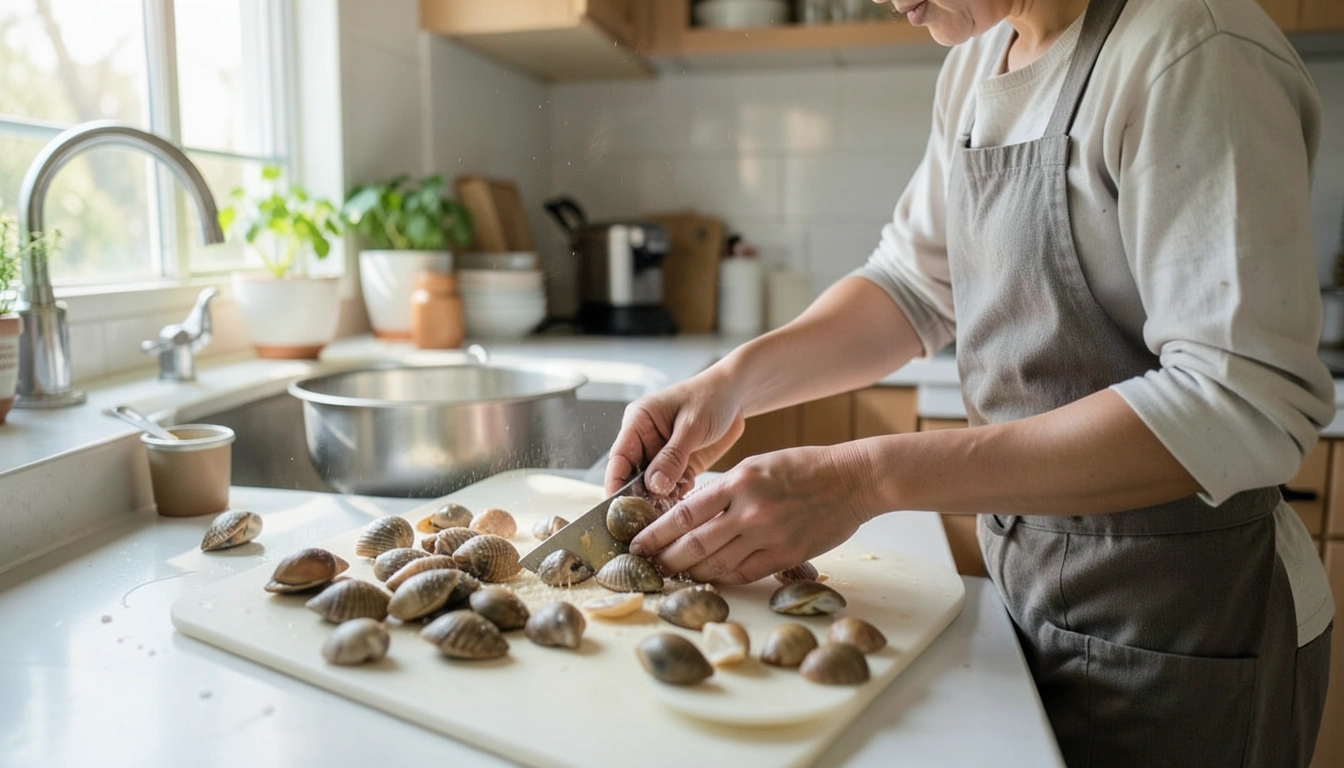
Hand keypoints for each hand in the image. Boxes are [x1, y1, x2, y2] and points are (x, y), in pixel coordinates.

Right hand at [604, 373, 746, 497]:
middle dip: (640, 498)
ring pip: (652, 487)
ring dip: (660, 500)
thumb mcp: (692, 425)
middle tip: (648, 518)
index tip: (618, 509)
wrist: (737, 395)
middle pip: (632, 477)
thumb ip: (673, 456)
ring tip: (671, 510)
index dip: (615, 484)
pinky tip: (687, 497)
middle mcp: (645, 441)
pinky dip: (677, 496)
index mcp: (638, 422)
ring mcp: (662, 456)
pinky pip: (672, 488)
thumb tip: (654, 485)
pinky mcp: (679, 466)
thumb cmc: (711, 396)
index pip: (618, 458)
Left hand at [628, 444, 873, 583]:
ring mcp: (769, 536)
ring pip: (717, 564)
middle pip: (694, 544)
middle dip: (665, 559)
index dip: (656, 533)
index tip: (637, 544)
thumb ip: (726, 490)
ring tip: (673, 576)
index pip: (684, 513)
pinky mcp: (786, 556)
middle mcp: (749, 510)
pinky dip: (722, 578)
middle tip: (648, 567)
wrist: (853, 479)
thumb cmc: (805, 467)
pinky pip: (744, 574)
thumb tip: (693, 515)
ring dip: (690, 573)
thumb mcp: (757, 465)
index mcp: (738, 481)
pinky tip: (709, 580)